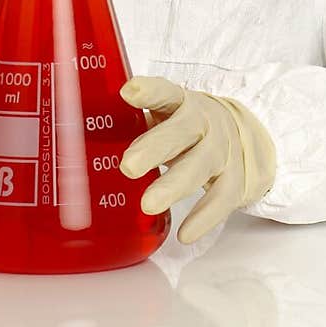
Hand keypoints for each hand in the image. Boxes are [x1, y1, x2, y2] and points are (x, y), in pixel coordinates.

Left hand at [119, 77, 275, 244]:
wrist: (246, 136)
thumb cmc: (188, 129)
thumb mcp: (167, 116)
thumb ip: (134, 124)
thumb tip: (79, 142)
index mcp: (181, 103)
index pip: (165, 92)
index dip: (148, 92)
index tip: (128, 92)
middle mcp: (204, 123)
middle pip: (180, 132)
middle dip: (154, 148)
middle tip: (128, 166)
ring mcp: (222, 152)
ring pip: (199, 167)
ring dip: (173, 186)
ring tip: (148, 205)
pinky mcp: (235, 180)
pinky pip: (220, 200)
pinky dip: (203, 218)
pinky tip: (184, 234)